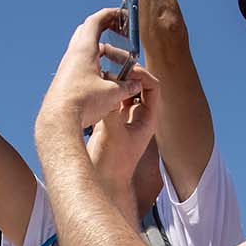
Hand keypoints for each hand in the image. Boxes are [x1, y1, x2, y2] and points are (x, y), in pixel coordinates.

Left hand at [36, 7, 138, 139]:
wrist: (58, 121)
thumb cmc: (84, 103)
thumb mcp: (113, 93)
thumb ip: (128, 86)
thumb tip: (137, 84)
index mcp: (83, 50)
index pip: (96, 21)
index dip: (110, 14)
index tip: (121, 13)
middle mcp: (72, 55)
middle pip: (87, 31)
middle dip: (103, 28)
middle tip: (117, 30)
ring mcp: (66, 67)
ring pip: (83, 49)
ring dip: (99, 49)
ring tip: (114, 58)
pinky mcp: (64, 81)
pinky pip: (80, 64)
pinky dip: (93, 64)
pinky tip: (103, 77)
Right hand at [87, 67, 159, 189]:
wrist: (101, 184)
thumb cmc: (111, 164)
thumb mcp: (111, 134)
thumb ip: (111, 111)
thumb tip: (107, 90)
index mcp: (148, 119)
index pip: (153, 87)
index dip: (141, 74)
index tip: (125, 68)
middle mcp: (138, 117)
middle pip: (139, 85)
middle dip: (127, 72)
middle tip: (112, 61)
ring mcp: (124, 119)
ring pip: (123, 91)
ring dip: (114, 79)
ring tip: (101, 68)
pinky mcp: (110, 122)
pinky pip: (110, 99)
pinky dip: (103, 90)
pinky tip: (92, 84)